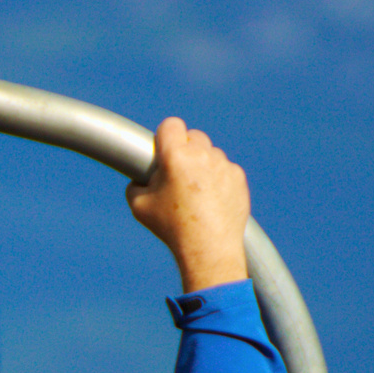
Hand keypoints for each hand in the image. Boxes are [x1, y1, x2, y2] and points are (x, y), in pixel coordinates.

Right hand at [126, 118, 249, 292]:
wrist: (207, 247)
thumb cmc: (171, 227)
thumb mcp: (138, 206)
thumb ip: (136, 184)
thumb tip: (141, 178)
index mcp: (176, 156)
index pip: (171, 125)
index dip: (164, 136)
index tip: (162, 150)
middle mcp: (202, 155)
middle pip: (193, 136)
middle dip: (185, 149)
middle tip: (177, 172)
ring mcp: (223, 165)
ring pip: (210, 153)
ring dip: (202, 164)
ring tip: (194, 192)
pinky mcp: (238, 177)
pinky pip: (224, 169)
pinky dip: (217, 179)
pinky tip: (209, 201)